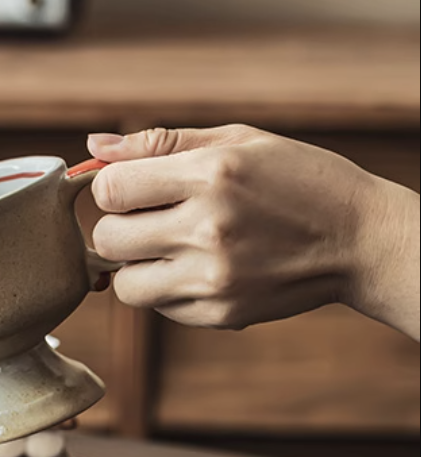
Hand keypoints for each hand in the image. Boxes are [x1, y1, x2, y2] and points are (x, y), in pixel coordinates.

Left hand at [87, 125, 419, 338]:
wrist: (362, 239)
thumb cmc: (297, 179)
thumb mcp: (235, 142)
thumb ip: (158, 144)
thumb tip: (93, 149)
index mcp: (210, 176)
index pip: (110, 189)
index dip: (111, 187)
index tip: (133, 187)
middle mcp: (209, 229)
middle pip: (108, 239)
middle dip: (117, 226)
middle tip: (149, 218)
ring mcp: (215, 278)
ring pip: (125, 284)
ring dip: (136, 264)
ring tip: (171, 246)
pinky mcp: (222, 315)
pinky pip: (160, 307)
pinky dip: (167, 289)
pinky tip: (200, 267)